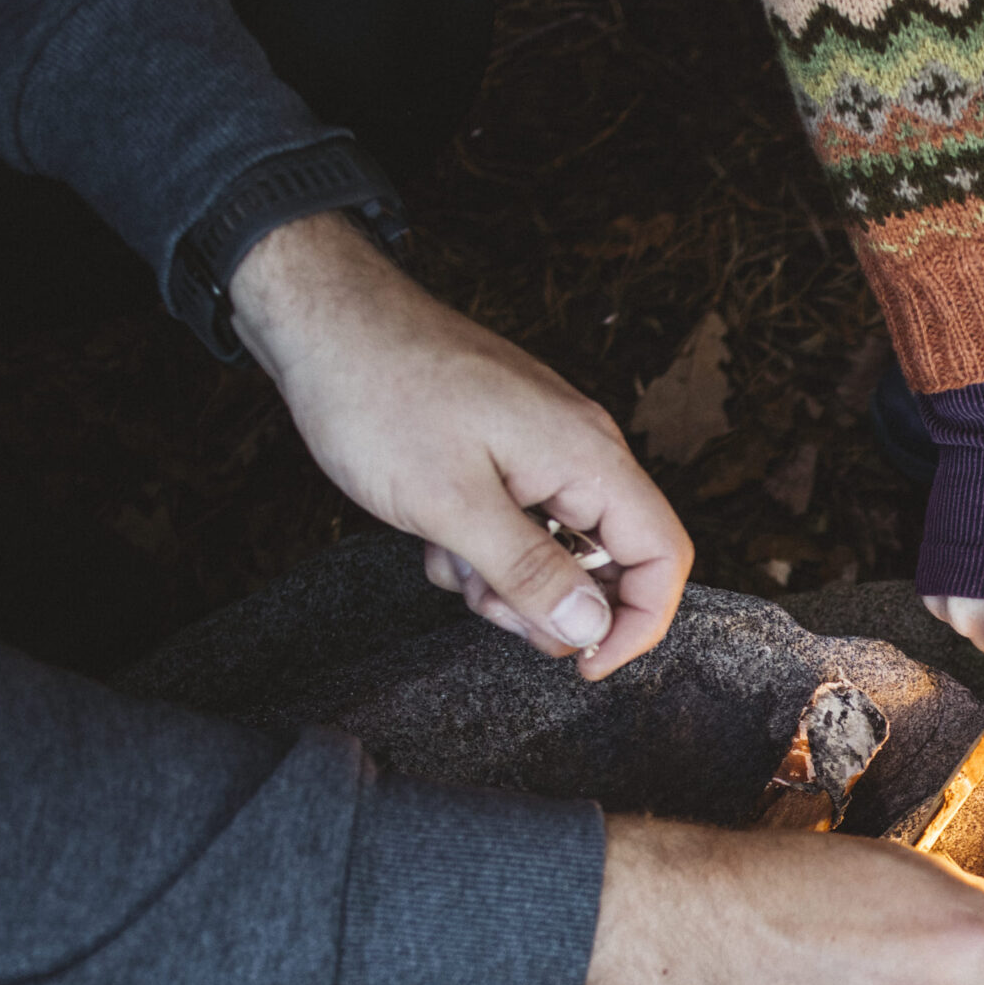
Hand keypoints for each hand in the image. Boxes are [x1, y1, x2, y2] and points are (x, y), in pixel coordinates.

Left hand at [230, 211, 691, 678]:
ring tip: (446, 559)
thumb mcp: (452, 503)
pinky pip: (517, 523)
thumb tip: (591, 629)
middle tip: (489, 608)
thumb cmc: (380, 394)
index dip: (638, 623)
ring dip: (505, 578)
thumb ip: (529, 572)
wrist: (321, 319)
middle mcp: (579, 452)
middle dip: (552, 604)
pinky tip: (430, 530)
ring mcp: (541, 450)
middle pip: (611, 561)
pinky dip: (479, 546)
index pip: (662, 556)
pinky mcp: (503, 451)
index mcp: (587, 457)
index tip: (585, 665)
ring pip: (556, 550)